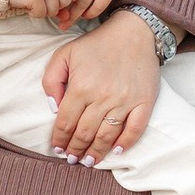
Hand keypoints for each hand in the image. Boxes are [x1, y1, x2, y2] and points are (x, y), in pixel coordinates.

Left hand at [12, 0, 122, 25]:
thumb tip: (54, 8)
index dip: (55, 3)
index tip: (52, 12)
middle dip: (64, 14)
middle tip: (61, 23)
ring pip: (83, 5)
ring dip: (75, 16)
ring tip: (70, 21)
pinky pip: (98, 7)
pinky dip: (90, 14)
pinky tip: (86, 15)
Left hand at [43, 6, 161, 159]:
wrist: (134, 32)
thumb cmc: (96, 44)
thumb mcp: (64, 54)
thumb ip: (51, 80)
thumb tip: (53, 109)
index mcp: (81, 86)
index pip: (66, 123)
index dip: (60, 140)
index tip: (57, 149)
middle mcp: (102, 97)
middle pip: (85, 133)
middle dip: (75, 150)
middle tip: (71, 159)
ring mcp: (125, 101)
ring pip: (106, 136)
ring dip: (95, 153)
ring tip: (88, 161)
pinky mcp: (144, 102)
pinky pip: (135, 129)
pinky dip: (125, 143)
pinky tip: (115, 151)